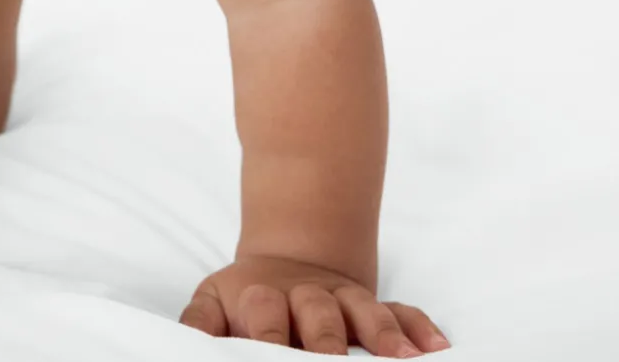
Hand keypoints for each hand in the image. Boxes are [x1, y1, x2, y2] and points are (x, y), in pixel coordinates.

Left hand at [178, 252, 450, 353]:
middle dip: (329, 340)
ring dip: (384, 333)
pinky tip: (437, 348)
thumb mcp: (212, 305)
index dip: (270, 337)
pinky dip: (418, 326)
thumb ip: (199, 326)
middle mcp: (306, 296)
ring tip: (402, 359)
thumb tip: (181, 349)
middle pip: (319, 312)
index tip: (275, 355)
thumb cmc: (243, 304)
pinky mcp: (371, 306)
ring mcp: (343, 299)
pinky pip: (401, 310)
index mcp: (261, 298)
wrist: (283, 267)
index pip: (264, 314)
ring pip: (365, 310)